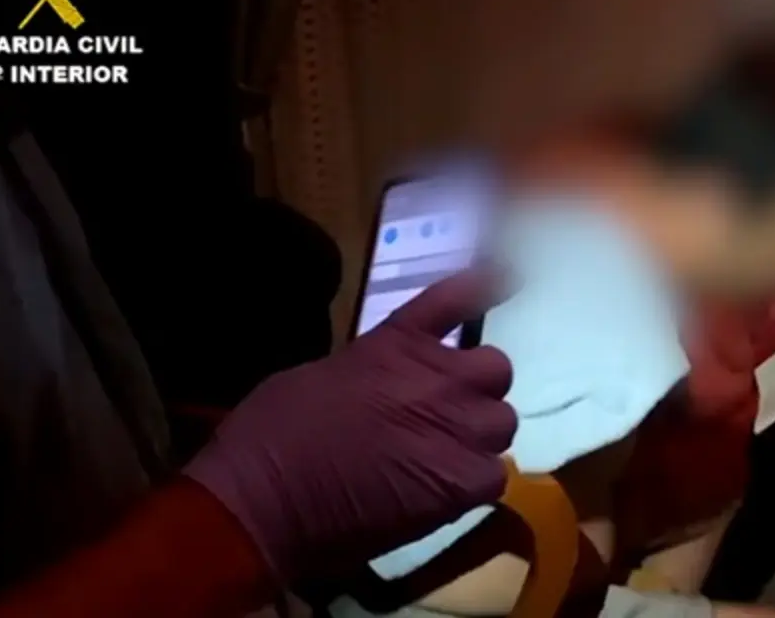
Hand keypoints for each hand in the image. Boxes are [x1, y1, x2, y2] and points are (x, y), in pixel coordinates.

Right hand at [183, 270, 516, 582]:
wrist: (267, 498)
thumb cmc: (273, 434)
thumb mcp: (323, 375)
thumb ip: (371, 369)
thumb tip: (383, 387)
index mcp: (398, 343)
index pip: (457, 299)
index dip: (486, 285)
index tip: (507, 276)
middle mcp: (440, 377)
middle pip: (496, 369)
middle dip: (476, 388)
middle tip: (448, 413)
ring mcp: (457, 427)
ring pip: (502, 422)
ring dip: (478, 435)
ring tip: (444, 457)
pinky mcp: (463, 482)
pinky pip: (494, 476)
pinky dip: (473, 482)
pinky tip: (442, 492)